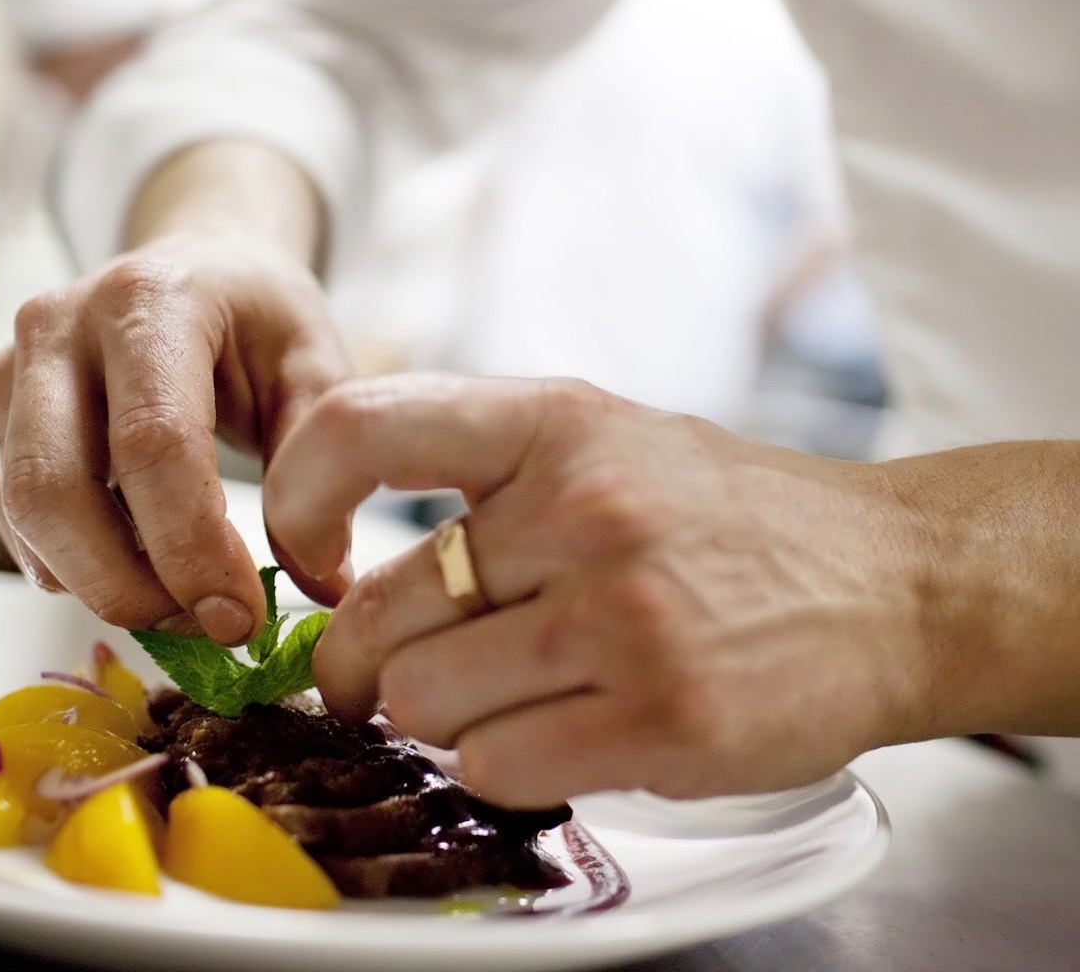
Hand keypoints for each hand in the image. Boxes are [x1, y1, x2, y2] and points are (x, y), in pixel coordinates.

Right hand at [0, 231, 353, 645]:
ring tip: (184, 601)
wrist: (197, 266)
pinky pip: (13, 515)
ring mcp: (8, 369)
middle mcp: (57, 326)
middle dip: (131, 587)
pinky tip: (138, 563)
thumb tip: (322, 585)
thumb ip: (315, 469)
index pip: (153, 443)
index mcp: (150, 302)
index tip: (239, 618)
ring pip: (26, 514)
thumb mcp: (314, 367)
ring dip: (101, 583)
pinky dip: (73, 563)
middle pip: (59, 491)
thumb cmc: (259, 317)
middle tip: (207, 630)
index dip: (191, 547)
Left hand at [263, 372, 934, 807]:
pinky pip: (496, 765)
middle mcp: (582, 511)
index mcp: (556, 424)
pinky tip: (559, 730)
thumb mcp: (611, 443)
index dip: (297, 496)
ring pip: (425, 702)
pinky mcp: (662, 720)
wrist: (891, 580)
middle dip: (365, 663)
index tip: (308, 554)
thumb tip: (350, 552)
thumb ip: (488, 475)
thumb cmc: (731, 516)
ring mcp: (623, 618)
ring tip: (508, 694)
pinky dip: (503, 761)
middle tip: (389, 674)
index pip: (362, 426)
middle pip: (379, 616)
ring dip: (445, 716)